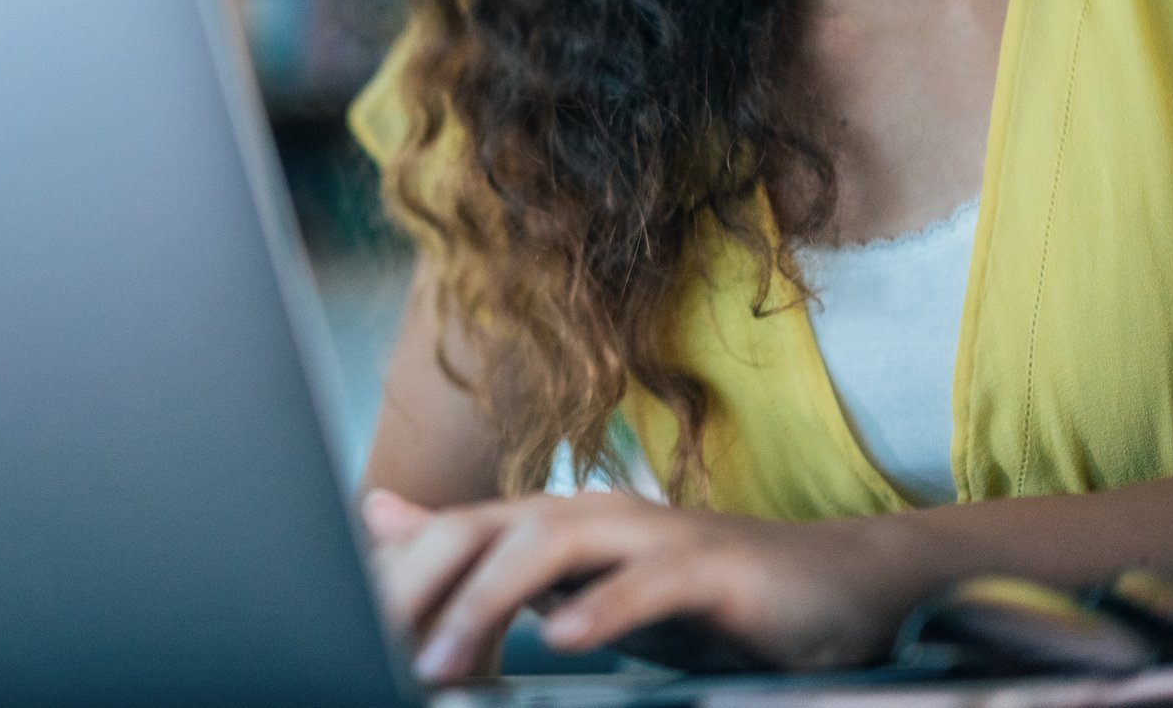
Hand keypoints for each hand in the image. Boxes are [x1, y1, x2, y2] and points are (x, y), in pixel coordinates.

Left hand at [359, 487, 925, 685]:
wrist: (827, 589)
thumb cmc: (692, 595)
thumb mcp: (574, 585)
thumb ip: (482, 556)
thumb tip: (381, 516)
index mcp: (553, 521)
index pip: (454, 537)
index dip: (397, 580)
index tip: (345, 631)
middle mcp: (592, 513)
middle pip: (486, 531)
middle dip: (423, 588)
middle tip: (378, 649)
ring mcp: (651, 534)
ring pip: (552, 546)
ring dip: (492, 602)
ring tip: (449, 659)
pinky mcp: (712, 565)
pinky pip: (649, 581)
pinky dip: (604, 609)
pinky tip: (567, 641)